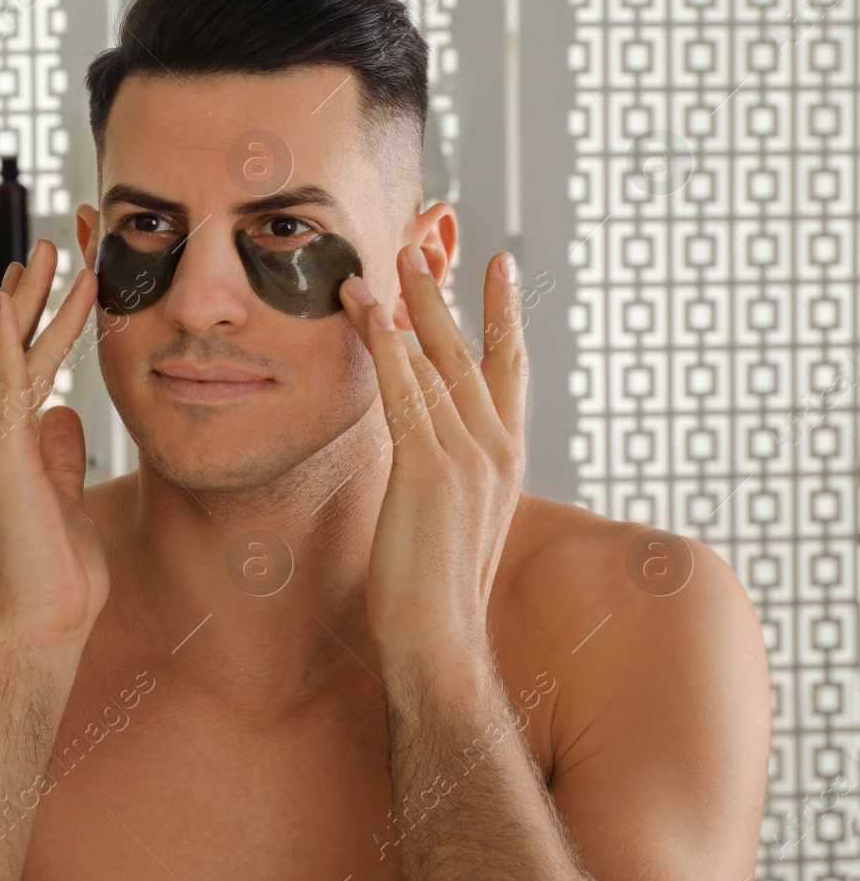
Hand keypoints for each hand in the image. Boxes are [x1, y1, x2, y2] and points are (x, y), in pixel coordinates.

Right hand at [0, 240, 106, 652]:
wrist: (38, 632)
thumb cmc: (54, 585)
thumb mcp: (67, 503)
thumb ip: (63, 459)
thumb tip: (69, 419)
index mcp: (3, 452)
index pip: (19, 374)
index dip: (33, 326)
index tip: (44, 282)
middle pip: (6, 352)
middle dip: (28, 297)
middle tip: (46, 246)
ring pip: (7, 356)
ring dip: (29, 300)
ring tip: (48, 250)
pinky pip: (5, 384)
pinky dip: (10, 337)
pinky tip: (16, 296)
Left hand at [337, 245, 527, 663]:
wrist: (440, 638)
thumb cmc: (436, 588)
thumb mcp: (453, 515)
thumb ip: (449, 471)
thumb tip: (427, 443)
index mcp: (506, 457)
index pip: (510, 368)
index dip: (502, 314)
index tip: (499, 266)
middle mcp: (497, 448)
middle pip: (473, 350)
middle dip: (448, 293)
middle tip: (428, 242)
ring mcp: (468, 456)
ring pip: (437, 361)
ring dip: (411, 304)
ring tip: (392, 257)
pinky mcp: (429, 469)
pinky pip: (405, 392)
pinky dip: (388, 347)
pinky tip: (369, 311)